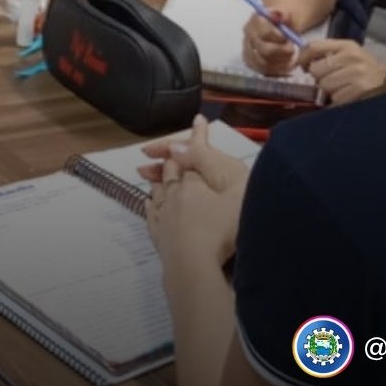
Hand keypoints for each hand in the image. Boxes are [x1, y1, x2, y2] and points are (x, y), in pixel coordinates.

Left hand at [140, 116, 246, 267]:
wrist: (193, 264)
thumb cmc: (220, 231)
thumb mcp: (236, 200)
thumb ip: (230, 177)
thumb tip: (219, 161)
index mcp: (194, 183)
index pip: (194, 155)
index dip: (197, 139)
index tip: (198, 121)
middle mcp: (175, 194)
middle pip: (172, 171)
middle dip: (173, 158)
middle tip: (169, 150)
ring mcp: (163, 214)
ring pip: (158, 189)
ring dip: (157, 179)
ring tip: (153, 173)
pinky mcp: (157, 235)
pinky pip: (151, 213)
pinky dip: (150, 204)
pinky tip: (149, 202)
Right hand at [241, 14, 300, 76]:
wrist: (277, 29)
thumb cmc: (282, 22)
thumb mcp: (286, 15)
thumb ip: (284, 14)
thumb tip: (280, 16)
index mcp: (254, 22)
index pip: (265, 33)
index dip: (279, 38)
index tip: (289, 38)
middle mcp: (248, 36)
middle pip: (264, 50)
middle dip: (282, 51)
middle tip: (292, 49)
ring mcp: (248, 50)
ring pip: (263, 62)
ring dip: (280, 61)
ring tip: (289, 56)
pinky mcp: (251, 62)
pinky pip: (263, 70)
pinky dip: (276, 69)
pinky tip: (284, 63)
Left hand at [303, 39, 385, 103]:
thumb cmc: (365, 70)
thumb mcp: (348, 55)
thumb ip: (326, 54)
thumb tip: (300, 62)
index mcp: (347, 45)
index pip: (314, 46)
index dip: (303, 57)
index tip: (302, 66)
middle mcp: (352, 57)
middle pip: (316, 69)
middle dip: (320, 78)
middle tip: (332, 80)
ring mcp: (357, 74)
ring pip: (324, 85)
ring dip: (330, 91)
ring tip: (344, 88)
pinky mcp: (360, 90)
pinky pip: (335, 98)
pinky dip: (339, 101)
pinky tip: (350, 96)